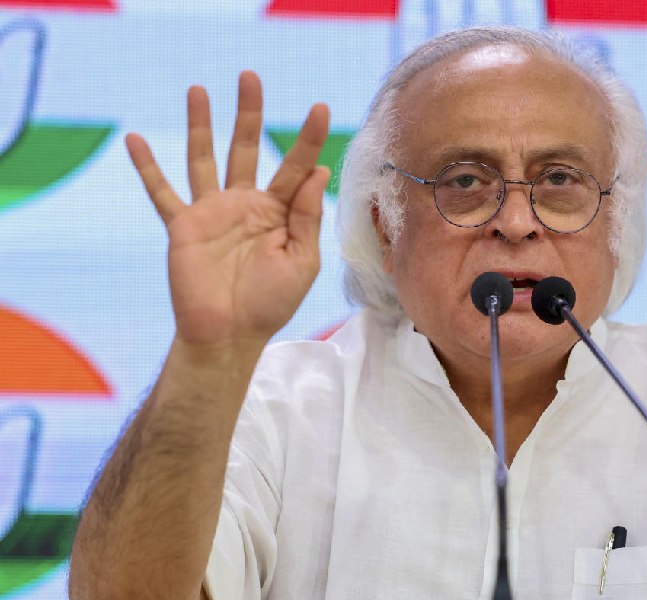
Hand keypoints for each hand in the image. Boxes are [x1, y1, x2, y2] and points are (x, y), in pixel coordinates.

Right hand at [126, 71, 329, 348]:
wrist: (231, 335)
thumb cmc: (271, 303)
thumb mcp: (302, 261)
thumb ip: (306, 217)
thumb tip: (318, 172)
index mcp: (279, 213)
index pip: (296, 167)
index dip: (307, 139)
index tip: (319, 107)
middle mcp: (245, 205)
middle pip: (247, 148)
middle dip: (249, 113)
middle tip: (250, 77)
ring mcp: (213, 212)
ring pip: (204, 158)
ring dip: (200, 125)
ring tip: (198, 89)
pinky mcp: (184, 226)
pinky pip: (162, 193)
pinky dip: (147, 167)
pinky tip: (134, 139)